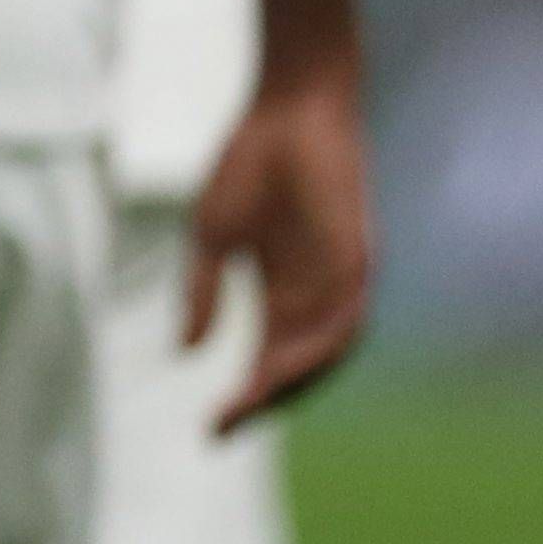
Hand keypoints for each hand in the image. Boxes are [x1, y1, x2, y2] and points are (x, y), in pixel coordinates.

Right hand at [188, 61, 372, 428]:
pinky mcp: (358, 264)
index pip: (266, 362)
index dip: (241, 399)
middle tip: (223, 427)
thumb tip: (184, 352)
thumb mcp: (211, 238)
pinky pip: (345, 323)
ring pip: (325, 357)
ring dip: (289, 384)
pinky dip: (316, 349)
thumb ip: (201, 292)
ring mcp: (340, 285)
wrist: (287, 112)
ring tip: (249, 403)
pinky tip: (280, 363)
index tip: (207, 431)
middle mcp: (317, 299)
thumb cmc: (250, 163)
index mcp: (283, 295)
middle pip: (296, 371)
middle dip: (262, 404)